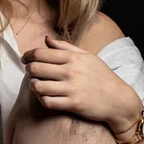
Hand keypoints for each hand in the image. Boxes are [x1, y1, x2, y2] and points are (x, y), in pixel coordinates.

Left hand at [21, 36, 138, 126]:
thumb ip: (65, 47)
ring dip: (33, 85)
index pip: (40, 53)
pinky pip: (47, 102)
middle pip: (35, 68)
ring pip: (38, 86)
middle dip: (28, 70)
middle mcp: (70, 72)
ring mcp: (71, 88)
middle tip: (31, 72)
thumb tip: (46, 39)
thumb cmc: (102, 76)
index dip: (27, 56)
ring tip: (37, 85)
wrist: (118, 99)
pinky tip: (45, 96)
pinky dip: (42, 99)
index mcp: (72, 58)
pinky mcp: (72, 104)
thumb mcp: (87, 57)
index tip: (25, 59)